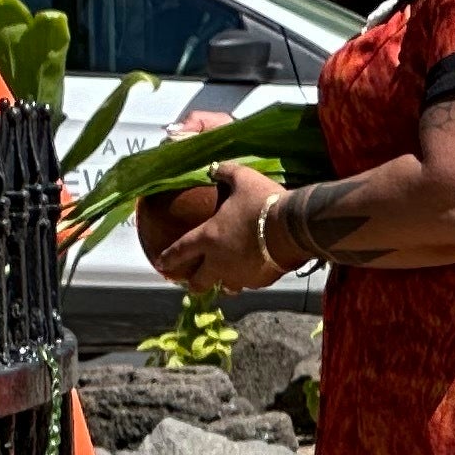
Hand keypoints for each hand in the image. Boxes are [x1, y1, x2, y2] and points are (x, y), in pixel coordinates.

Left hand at [148, 166, 296, 293]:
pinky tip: (254, 274)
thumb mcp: (244, 179)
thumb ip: (226, 173)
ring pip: (226, 287)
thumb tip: (214, 166)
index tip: (161, 264)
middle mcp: (219, 262)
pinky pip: (251, 283)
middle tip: (193, 282)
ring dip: (223, 284)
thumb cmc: (263, 202)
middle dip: (194, 284)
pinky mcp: (261, 281)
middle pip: (199, 282)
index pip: (180, 251)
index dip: (168, 258)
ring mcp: (240, 275)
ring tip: (226, 282)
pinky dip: (250, 279)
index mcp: (208, 238)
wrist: (294, 226)